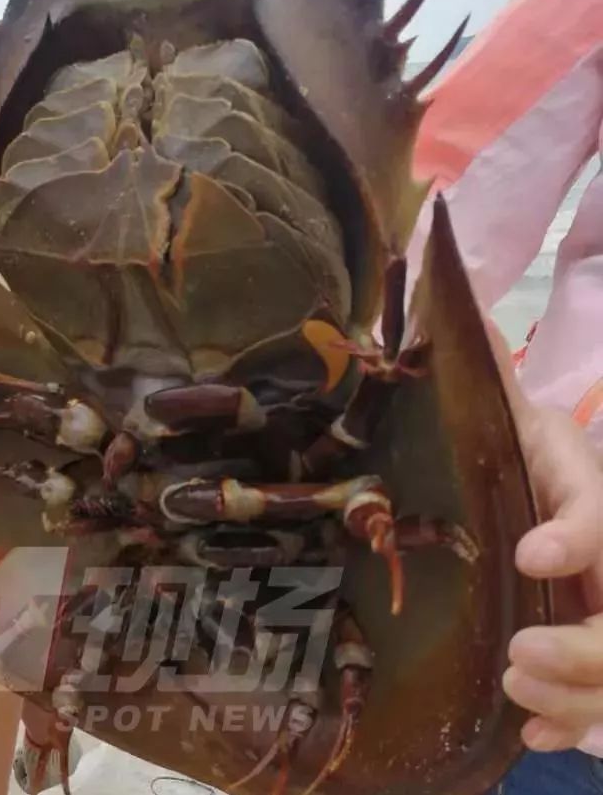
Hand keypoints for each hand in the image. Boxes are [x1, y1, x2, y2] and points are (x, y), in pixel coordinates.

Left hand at [485, 321, 602, 751]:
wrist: (545, 479)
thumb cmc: (521, 445)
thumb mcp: (508, 412)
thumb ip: (491, 377)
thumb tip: (462, 311)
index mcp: (592, 492)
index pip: (601, 516)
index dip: (576, 538)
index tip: (530, 555)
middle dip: (586, 647)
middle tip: (518, 659)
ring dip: (581, 692)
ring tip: (520, 698)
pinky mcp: (597, 642)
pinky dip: (583, 721)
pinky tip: (542, 737)